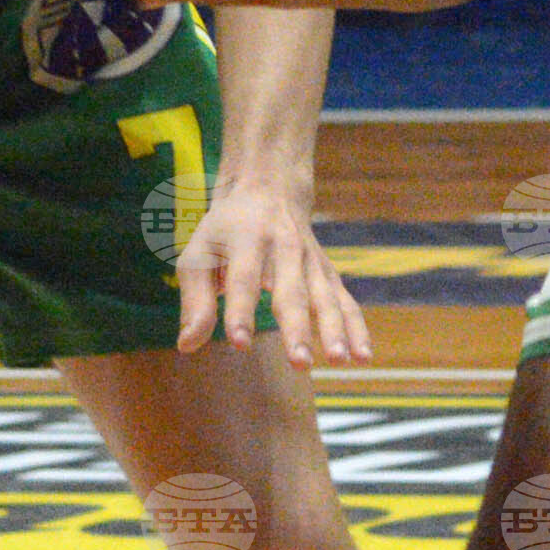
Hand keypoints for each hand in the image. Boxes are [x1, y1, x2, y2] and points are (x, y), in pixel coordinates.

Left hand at [170, 171, 372, 368]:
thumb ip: (195, 301)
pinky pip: (344, 301)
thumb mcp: (199, 253)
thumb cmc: (225, 230)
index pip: (243, 279)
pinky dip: (356, 328)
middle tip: (299, 362)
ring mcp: (310, 259)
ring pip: (324, 297)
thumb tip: (187, 346)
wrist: (269, 186)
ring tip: (338, 360)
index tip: (240, 343)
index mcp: (246, 239)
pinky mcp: (327, 272)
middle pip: (291, 291)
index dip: (240, 311)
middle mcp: (283, 247)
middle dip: (296, 327)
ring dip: (333, 329)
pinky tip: (362, 356)